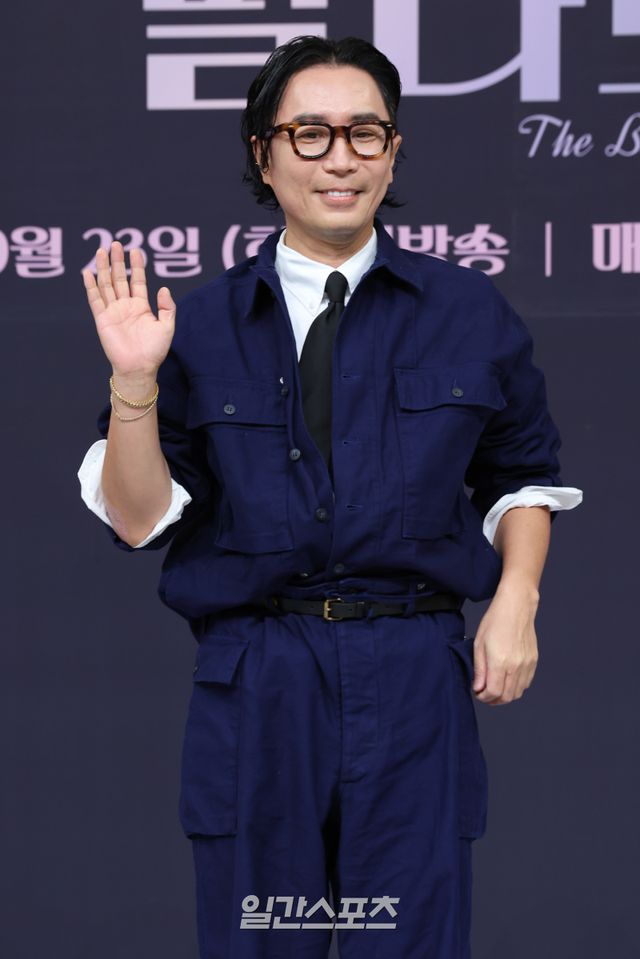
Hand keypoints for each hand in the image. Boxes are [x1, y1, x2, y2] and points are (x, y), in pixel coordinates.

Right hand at [82, 241, 175, 377]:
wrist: (139, 368)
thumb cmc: (154, 351)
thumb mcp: (167, 327)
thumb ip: (167, 307)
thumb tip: (163, 288)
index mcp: (141, 307)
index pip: (138, 280)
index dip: (137, 265)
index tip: (136, 250)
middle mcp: (126, 306)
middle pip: (120, 278)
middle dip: (118, 261)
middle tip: (116, 243)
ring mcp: (113, 312)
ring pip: (106, 285)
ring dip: (103, 268)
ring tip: (101, 251)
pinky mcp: (102, 319)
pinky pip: (95, 300)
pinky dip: (91, 286)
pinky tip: (88, 272)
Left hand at [471, 579, 539, 704]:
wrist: (516, 607)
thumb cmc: (495, 621)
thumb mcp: (479, 644)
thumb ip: (479, 669)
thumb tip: (478, 687)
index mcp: (500, 662)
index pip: (493, 693)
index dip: (484, 697)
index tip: (478, 693)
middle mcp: (516, 666)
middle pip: (506, 697)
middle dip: (493, 700)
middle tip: (484, 694)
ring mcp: (527, 665)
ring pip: (517, 693)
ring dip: (505, 695)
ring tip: (495, 688)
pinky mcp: (533, 661)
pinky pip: (526, 683)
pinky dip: (516, 687)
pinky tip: (507, 680)